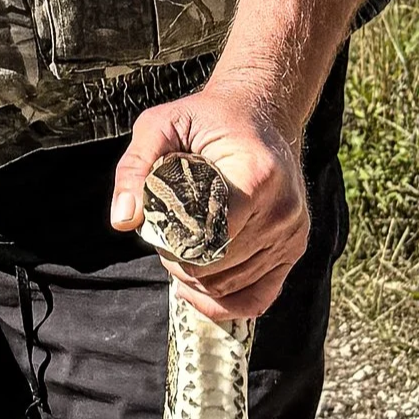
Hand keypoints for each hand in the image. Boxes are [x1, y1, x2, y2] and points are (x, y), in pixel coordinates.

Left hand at [110, 79, 308, 325]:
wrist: (261, 115)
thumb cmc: (208, 120)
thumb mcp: (161, 126)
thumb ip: (135, 168)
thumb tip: (125, 220)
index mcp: (255, 177)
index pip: (207, 237)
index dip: (173, 242)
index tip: (159, 224)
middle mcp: (282, 210)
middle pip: (215, 267)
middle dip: (179, 260)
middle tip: (166, 236)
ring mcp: (291, 233)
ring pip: (229, 285)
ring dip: (196, 278)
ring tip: (182, 248)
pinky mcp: (293, 249)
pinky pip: (257, 297)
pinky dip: (223, 302)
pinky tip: (197, 290)